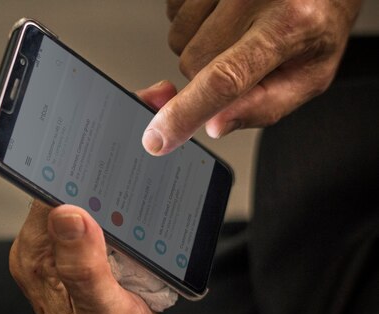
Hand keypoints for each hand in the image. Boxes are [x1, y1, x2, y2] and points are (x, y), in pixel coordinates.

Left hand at [10, 83, 176, 313]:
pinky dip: (129, 197)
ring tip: (147, 139)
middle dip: (101, 153)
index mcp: (37, 257)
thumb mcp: (102, 313)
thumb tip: (69, 211)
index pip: (50, 189)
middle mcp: (48, 250)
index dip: (76, 153)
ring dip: (117, 172)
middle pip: (71, 186)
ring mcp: (72, 252)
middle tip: (137, 116)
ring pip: (93, 198)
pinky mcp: (95, 257)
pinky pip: (109, 217)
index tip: (104, 120)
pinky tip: (149, 181)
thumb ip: (84, 265)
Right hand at [142, 0, 362, 155]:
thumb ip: (264, 107)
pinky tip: (222, 15)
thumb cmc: (317, 22)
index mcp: (288, 25)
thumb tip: (215, 125)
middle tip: (243, 58)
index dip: (186, 113)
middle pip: (193, 64)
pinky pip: (174, 11)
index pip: (224, 79)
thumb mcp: (309, 75)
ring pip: (178, 40)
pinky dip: (192, 21)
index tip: (158, 138)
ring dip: (199, 46)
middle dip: (208, 74)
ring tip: (236, 32)